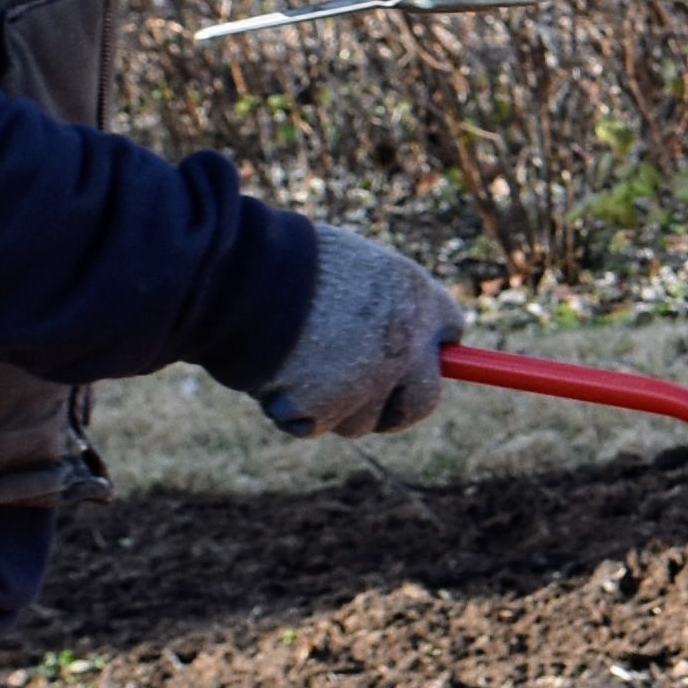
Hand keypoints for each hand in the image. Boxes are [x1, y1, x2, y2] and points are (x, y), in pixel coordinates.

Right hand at [255, 222, 464, 438]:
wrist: (236, 274)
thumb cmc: (282, 261)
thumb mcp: (347, 267)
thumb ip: (379, 306)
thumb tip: (405, 346)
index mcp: (413, 294)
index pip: (450, 330)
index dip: (429, 350)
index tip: (418, 360)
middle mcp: (403, 342)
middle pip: (424, 401)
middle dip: (398, 406)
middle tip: (369, 400)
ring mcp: (369, 380)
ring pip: (363, 420)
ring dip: (334, 406)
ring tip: (295, 363)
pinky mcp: (327, 409)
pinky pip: (315, 426)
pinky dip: (293, 411)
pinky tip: (273, 375)